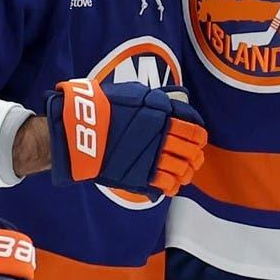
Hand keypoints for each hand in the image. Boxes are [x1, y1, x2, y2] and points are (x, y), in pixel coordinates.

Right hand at [47, 79, 207, 196]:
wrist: (81, 128)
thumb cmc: (103, 106)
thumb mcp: (134, 93)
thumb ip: (157, 100)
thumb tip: (173, 104)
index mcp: (163, 115)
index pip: (194, 129)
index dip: (199, 136)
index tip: (198, 139)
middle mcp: (162, 137)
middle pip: (192, 151)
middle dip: (195, 155)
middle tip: (193, 157)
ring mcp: (152, 158)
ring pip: (183, 170)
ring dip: (186, 172)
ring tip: (184, 172)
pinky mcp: (140, 176)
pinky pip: (166, 184)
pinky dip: (172, 186)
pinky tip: (170, 184)